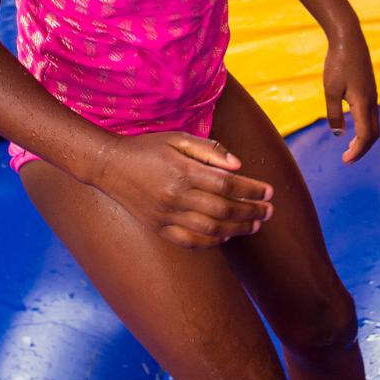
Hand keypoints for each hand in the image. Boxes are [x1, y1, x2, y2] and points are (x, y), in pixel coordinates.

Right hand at [95, 131, 273, 248]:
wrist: (109, 166)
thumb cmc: (146, 148)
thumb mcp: (177, 138)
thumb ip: (209, 150)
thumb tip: (238, 166)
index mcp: (183, 172)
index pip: (228, 185)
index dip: (252, 190)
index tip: (269, 191)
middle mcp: (177, 197)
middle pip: (224, 210)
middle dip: (252, 211)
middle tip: (269, 210)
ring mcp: (167, 216)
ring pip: (212, 230)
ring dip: (238, 229)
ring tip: (255, 225)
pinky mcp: (159, 228)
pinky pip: (191, 241)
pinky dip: (213, 242)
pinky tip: (227, 236)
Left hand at [323, 29, 379, 163]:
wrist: (348, 38)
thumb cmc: (337, 63)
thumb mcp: (330, 90)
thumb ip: (335, 113)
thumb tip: (338, 133)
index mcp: (363, 103)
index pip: (365, 136)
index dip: (357, 151)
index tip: (346, 161)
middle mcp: (372, 101)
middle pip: (373, 133)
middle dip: (362, 149)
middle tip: (348, 159)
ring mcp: (373, 94)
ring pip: (374, 123)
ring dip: (364, 138)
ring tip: (350, 147)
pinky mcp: (370, 88)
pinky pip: (372, 114)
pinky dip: (365, 126)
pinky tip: (353, 125)